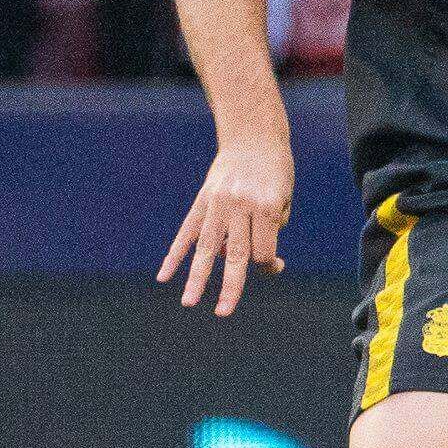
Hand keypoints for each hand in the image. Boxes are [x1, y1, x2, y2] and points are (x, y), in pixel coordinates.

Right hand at [160, 136, 293, 315]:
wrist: (253, 135)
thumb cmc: (275, 170)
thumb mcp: (283, 198)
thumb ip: (269, 229)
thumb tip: (250, 261)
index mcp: (264, 206)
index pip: (262, 251)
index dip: (268, 264)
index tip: (273, 264)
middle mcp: (238, 206)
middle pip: (234, 254)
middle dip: (230, 286)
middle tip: (223, 312)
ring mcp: (216, 203)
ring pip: (206, 247)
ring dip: (196, 277)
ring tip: (189, 301)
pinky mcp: (202, 200)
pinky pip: (186, 231)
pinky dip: (175, 254)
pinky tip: (164, 275)